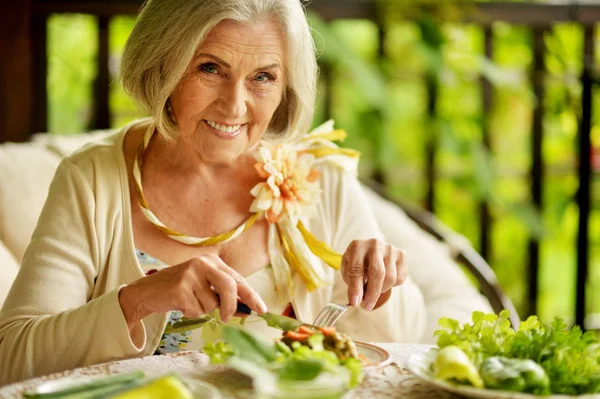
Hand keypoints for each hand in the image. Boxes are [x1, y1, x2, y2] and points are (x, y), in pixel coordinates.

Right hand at [119, 254, 266, 330]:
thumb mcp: (204, 287)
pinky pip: (196, 310)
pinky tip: (180, 304)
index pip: (238, 279)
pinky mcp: (180, 288)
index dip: (252, 296)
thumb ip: (224, 296)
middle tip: (226, 318)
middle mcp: (203, 263)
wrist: (147, 291)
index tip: (262, 310)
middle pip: (230, 287)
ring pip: (211, 303)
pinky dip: (190, 313)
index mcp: (213, 261)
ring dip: (202, 310)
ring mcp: (191, 274)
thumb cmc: (180, 290)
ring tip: (190, 302)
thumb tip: (247, 309)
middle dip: (231, 306)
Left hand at [341, 239, 406, 310]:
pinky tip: (384, 280)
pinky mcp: (402, 255)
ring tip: (374, 289)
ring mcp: (390, 249)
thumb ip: (351, 283)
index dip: (355, 288)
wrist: (371, 250)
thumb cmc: (357, 262)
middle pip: (377, 273)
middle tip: (367, 306)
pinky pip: (400, 278)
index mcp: (357, 247)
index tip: (355, 303)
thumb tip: (356, 301)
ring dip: (381, 290)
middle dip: (372, 293)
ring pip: (390, 278)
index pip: (356, 270)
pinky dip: (392, 285)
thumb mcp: (348, 269)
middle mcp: (375, 245)